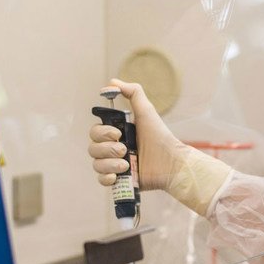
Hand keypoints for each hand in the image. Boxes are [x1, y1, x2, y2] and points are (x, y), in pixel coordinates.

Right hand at [88, 79, 232, 214]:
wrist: (171, 162)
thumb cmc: (159, 136)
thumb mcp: (146, 111)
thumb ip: (133, 93)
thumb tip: (112, 82)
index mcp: (115, 133)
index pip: (95, 132)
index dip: (102, 133)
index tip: (118, 133)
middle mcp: (113, 149)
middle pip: (92, 148)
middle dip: (107, 149)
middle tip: (124, 149)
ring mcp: (115, 165)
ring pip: (96, 164)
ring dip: (108, 164)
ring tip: (125, 164)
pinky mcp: (120, 181)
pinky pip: (101, 180)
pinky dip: (106, 178)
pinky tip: (117, 175)